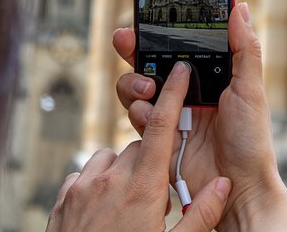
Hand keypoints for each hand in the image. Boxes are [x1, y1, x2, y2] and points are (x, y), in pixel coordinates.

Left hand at [47, 62, 231, 231]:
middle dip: (153, 162)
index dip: (173, 94)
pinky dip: (98, 183)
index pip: (161, 127)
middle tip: (157, 198)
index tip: (179, 70)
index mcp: (142, 188)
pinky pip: (86, 174)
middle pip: (139, 147)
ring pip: (111, 158)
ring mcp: (83, 187)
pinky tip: (104, 209)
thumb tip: (222, 184)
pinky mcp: (64, 198)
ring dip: (124, 172)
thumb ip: (201, 216)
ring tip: (130, 206)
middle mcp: (110, 179)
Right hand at [113, 3, 286, 230]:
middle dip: (132, 50)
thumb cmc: (251, 138)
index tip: (142, 20)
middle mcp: (184, 93)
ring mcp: (169, 115)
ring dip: (134, 83)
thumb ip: (244, 48)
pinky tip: (151, 117)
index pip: (176, 47)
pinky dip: (140, 114)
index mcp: (206, 77)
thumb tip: (240, 6)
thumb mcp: (251, 89)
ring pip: (135, 89)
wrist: (239, 186)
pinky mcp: (158, 138)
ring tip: (148, 90)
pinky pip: (137, 118)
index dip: (158, 33)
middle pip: (148, 63)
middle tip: (126, 42)